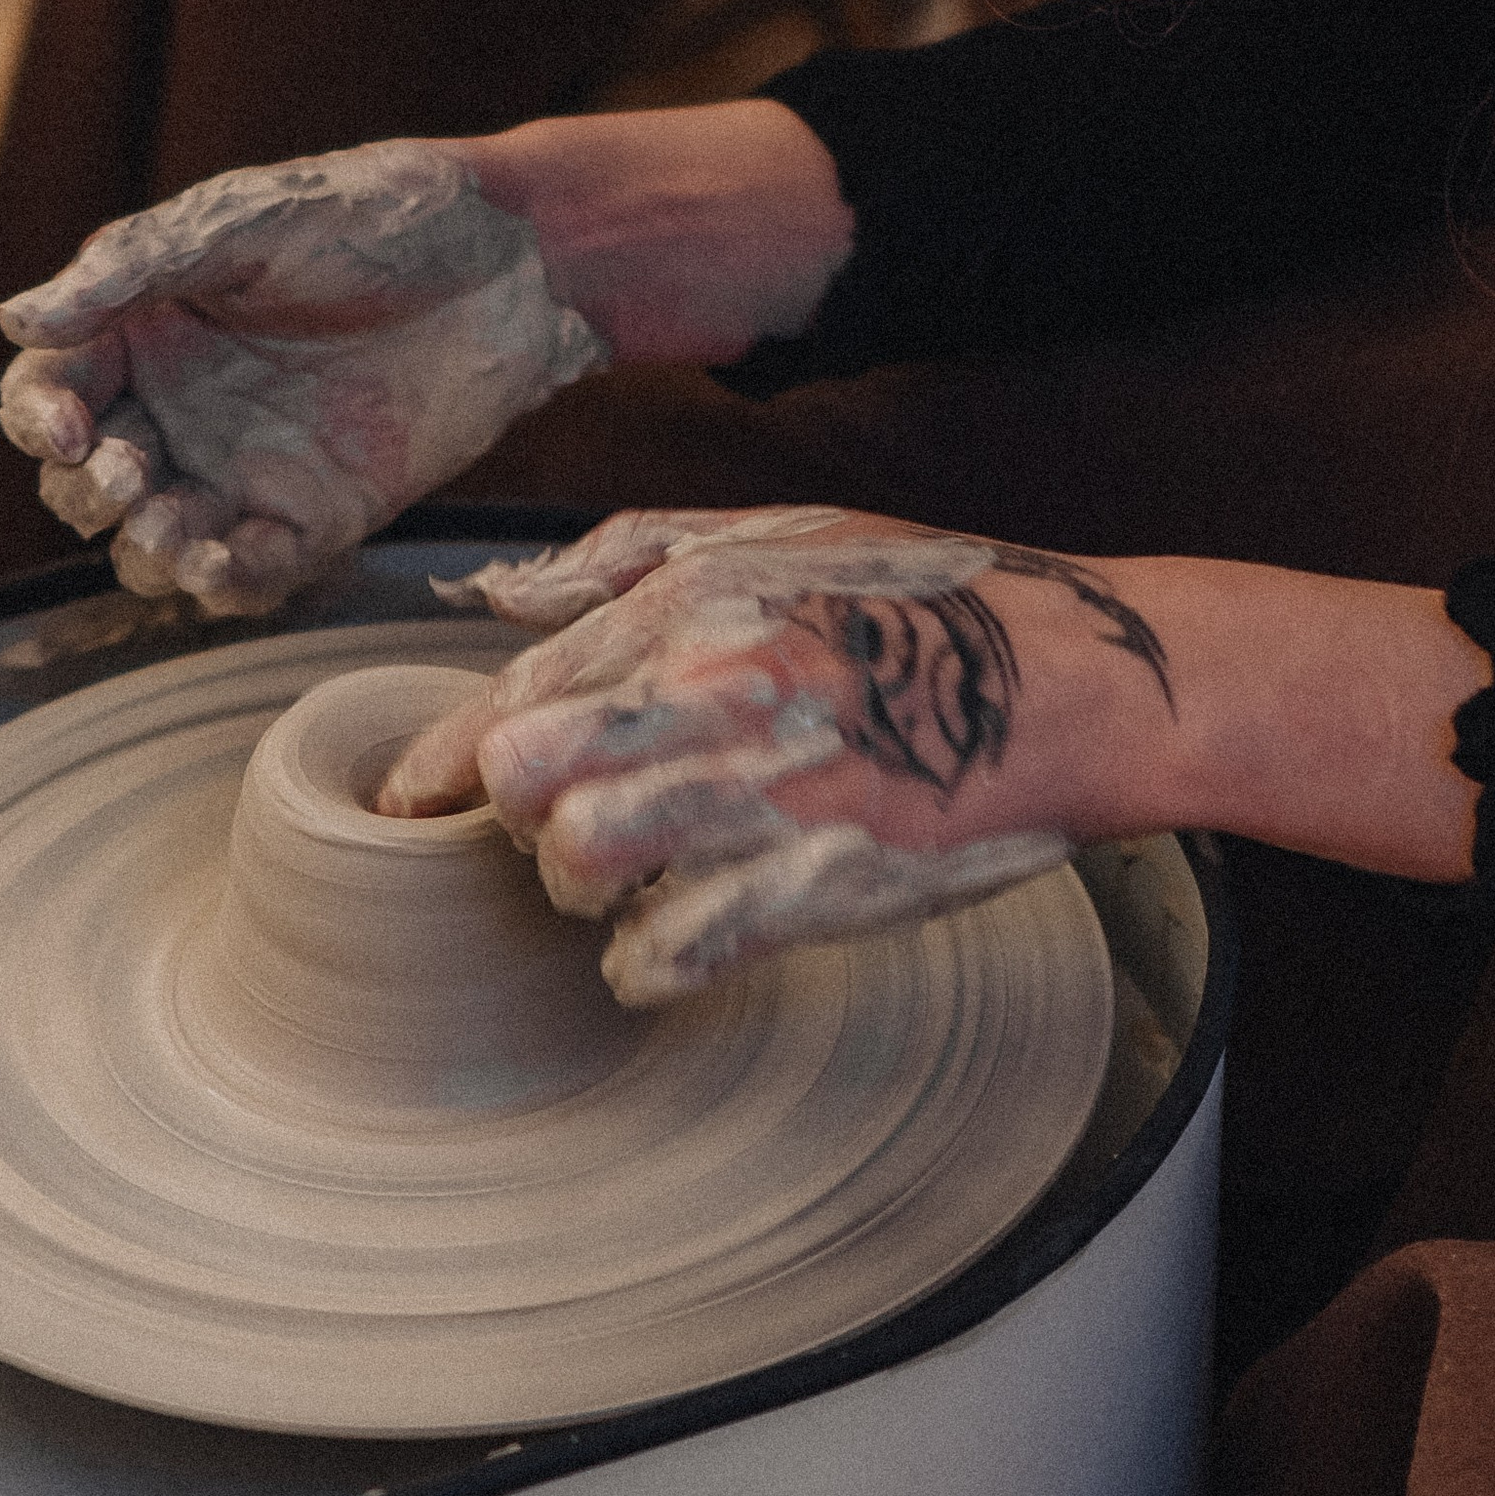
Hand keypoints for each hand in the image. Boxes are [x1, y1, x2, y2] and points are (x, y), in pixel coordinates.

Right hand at [0, 141, 610, 616]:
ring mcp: (244, 467)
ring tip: (172, 530)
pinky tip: (221, 562)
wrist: (512, 262)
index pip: (48, 391)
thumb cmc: (377, 215)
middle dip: (86, 492)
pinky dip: (222, 581)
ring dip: (144, 551)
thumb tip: (15, 320)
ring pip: (151, 544)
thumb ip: (131, 269)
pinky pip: (246, 573)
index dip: (37, 418)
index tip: (65, 427)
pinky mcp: (315, 516)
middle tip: (128, 473)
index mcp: (145, 327)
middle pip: (82, 484)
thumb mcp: (245, 222)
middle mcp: (181, 406)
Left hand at [380, 508, 1183, 1003]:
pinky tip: (672, 939)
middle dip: (518, 815)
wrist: (1080, 683)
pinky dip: (646, 960)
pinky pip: (665, 952)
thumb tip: (494, 590)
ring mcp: (758, 794)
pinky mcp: (811, 885)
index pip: (511, 696)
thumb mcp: (777, 535)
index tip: (414, 802)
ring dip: (579, 888)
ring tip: (623, 879)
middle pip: (521, 780)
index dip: (443, 763)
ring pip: (578, 864)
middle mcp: (707, 695)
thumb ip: (626, 555)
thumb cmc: (927, 601)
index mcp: (689, 608)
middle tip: (560, 824)